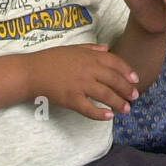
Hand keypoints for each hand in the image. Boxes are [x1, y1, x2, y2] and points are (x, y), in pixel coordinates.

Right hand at [24, 44, 140, 120]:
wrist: (31, 71)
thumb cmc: (50, 59)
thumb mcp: (72, 49)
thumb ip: (91, 49)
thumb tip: (106, 48)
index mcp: (89, 57)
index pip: (115, 63)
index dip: (127, 72)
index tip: (135, 79)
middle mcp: (88, 70)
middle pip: (114, 80)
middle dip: (127, 89)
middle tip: (135, 97)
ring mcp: (80, 85)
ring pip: (105, 95)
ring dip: (119, 103)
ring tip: (126, 109)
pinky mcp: (71, 99)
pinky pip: (89, 108)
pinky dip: (100, 113)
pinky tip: (108, 116)